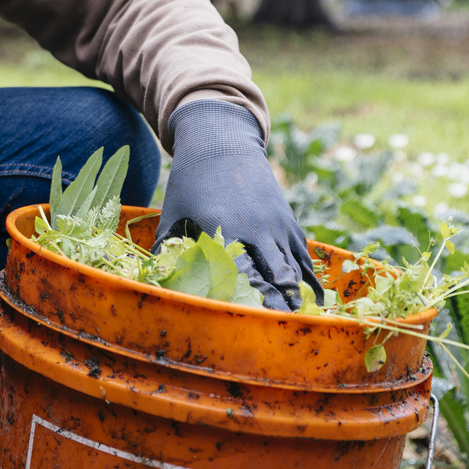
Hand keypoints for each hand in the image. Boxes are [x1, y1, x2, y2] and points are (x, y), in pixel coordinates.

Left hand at [154, 99, 322, 310]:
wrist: (222, 139)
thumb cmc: (191, 178)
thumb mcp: (174, 209)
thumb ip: (168, 243)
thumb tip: (156, 275)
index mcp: (223, 227)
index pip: (241, 271)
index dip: (250, 297)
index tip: (254, 321)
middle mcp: (256, 227)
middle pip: (275, 274)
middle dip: (280, 304)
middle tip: (282, 329)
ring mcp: (276, 224)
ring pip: (294, 267)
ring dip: (299, 296)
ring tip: (301, 322)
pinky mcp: (288, 220)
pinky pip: (303, 254)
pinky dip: (308, 277)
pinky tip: (312, 299)